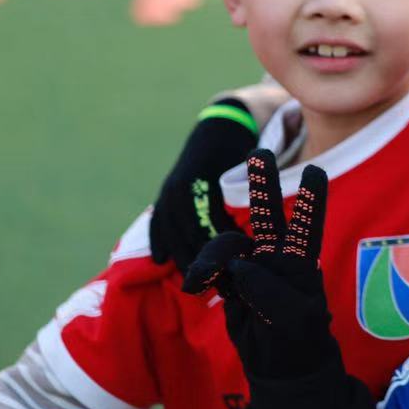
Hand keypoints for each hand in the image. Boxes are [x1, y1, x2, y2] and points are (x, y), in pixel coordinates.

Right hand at [149, 98, 258, 271]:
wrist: (219, 126)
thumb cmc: (238, 149)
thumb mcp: (244, 169)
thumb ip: (244, 196)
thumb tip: (251, 232)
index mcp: (198, 181)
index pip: (208, 221)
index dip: (220, 244)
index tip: (234, 264)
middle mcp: (177, 188)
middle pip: (186, 232)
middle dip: (200, 257)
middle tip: (216, 282)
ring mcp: (167, 191)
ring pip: (170, 231)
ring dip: (180, 255)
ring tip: (194, 279)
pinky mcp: (164, 194)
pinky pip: (157, 221)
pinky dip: (158, 240)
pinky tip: (161, 260)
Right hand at [181, 150, 338, 380]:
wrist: (278, 363)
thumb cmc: (298, 339)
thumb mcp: (293, 319)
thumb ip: (269, 290)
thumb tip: (241, 265)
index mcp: (302, 262)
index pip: (307, 224)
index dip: (310, 198)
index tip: (315, 170)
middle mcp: (278, 257)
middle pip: (269, 215)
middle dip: (263, 185)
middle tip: (259, 152)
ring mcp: (254, 266)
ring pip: (229, 244)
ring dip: (213, 256)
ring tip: (200, 280)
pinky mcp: (233, 279)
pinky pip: (211, 266)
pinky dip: (201, 272)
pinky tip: (194, 286)